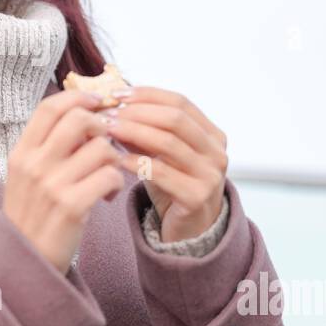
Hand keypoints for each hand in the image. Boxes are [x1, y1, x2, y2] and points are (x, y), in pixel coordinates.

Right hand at [2, 89, 125, 273]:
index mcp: (21, 153)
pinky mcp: (72, 206)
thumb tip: (84, 116)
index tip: (97, 102)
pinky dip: (115, 183)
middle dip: (102, 127)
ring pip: (101, 148)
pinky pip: (109, 175)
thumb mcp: (26, 176)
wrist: (25, 262)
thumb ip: (48, 147)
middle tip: (105, 144)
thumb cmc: (32, 215)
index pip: (50, 107)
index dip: (78, 97)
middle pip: (79, 119)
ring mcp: (52, 185)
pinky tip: (107, 196)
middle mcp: (34, 164)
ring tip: (107, 176)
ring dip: (113, 159)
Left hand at [100, 87, 227, 243]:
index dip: (147, 95)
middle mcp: (217, 152)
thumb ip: (144, 131)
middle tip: (110, 113)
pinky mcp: (197, 198)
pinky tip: (117, 159)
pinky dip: (136, 161)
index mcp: (212, 135)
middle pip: (175, 119)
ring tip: (109, 130)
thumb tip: (115, 105)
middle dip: (138, 112)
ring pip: (168, 143)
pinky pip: (161, 173)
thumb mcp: (161, 154)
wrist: (189, 231)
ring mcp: (210, 175)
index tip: (117, 94)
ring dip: (133, 132)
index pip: (180, 102)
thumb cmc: (173, 187)